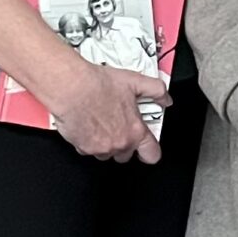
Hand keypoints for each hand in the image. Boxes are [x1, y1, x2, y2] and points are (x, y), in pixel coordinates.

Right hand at [49, 63, 167, 162]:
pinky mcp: (83, 148)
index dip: (150, 152)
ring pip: (106, 153)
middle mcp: (119, 143)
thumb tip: (166, 99)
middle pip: (126, 155)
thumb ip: (156, 90)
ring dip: (105, 143)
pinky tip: (87, 124)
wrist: (71, 88)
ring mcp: (101, 148)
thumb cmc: (98, 85)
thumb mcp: (134, 81)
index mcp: (135, 131)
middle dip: (124, 144)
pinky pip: (88, 149)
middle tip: (117, 126)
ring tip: (100, 123)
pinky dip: (87, 140)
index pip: (151, 154)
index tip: (147, 148)